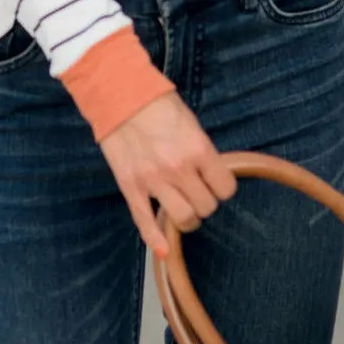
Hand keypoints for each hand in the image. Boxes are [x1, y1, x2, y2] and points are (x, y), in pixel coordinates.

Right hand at [98, 92, 237, 257]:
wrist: (117, 94)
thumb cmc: (156, 102)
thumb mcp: (190, 121)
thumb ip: (201, 150)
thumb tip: (211, 173)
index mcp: (198, 149)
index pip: (225, 188)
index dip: (222, 186)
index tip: (215, 182)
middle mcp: (178, 168)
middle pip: (206, 207)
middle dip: (205, 201)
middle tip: (197, 191)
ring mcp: (153, 181)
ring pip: (183, 219)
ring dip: (187, 218)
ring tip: (183, 208)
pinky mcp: (130, 187)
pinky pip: (145, 222)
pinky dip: (154, 241)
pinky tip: (162, 250)